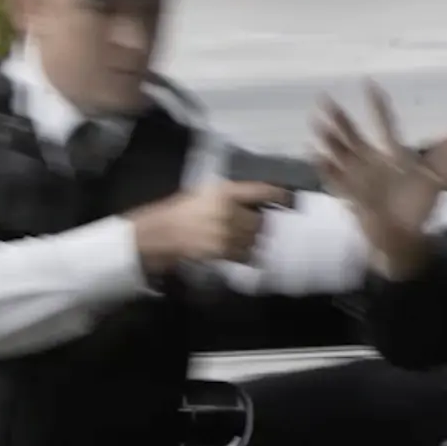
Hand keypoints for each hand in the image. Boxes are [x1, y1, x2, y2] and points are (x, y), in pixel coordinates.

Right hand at [131, 180, 281, 269]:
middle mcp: (228, 210)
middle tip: (254, 227)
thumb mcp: (202, 195)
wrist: (158, 234)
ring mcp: (226, 233)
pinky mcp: (221, 252)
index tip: (288, 197)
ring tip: (244, 240)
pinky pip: (245, 255)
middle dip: (260, 225)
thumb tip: (254, 204)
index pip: (261, 190)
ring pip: (254, 239)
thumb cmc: (177, 212)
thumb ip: (228, 198)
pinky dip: (248, 256)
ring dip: (254, 241)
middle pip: (260, 220)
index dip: (278, 194)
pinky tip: (243, 254)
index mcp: (223, 191)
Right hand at [313, 83, 439, 275]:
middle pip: (353, 135)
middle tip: (325, 100)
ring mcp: (359, 178)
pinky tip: (315, 154)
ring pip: (340, 153)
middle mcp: (372, 162)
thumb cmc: (421, 210)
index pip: (384, 124)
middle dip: (340, 119)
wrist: (406, 239)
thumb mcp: (440, 182)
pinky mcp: (351, 195)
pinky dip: (325, 167)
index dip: (376, 105)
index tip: (368, 83)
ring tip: (317, 123)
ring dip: (329, 139)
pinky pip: (334, 178)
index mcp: (394, 155)